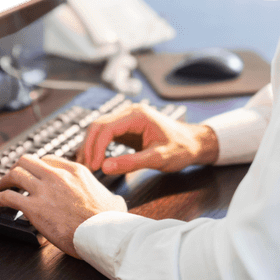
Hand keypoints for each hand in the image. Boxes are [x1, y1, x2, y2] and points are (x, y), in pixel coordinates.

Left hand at [0, 154, 125, 258]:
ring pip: (15, 175)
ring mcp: (44, 190)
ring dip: (3, 181)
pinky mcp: (34, 208)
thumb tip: (115, 201)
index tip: (31, 173)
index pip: (47, 159)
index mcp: (75, 170)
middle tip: (11, 178)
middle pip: (27, 161)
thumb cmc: (109, 220)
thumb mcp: (113, 199)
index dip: (36, 166)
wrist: (102, 233)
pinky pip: (7, 198)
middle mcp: (57, 176)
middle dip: (17, 168)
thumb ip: (109, 196)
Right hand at [78, 102, 219, 175]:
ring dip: (91, 146)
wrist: (194, 143)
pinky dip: (98, 146)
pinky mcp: (127, 127)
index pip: (107, 128)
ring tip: (87, 165)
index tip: (94, 166)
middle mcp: (130, 112)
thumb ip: (131, 163)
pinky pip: (107, 134)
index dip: (96, 147)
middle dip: (90, 146)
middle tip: (86, 168)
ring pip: (100, 128)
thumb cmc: (180, 149)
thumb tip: (105, 168)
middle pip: (98, 125)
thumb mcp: (158, 158)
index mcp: (137, 115)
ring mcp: (127, 118)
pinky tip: (96, 159)